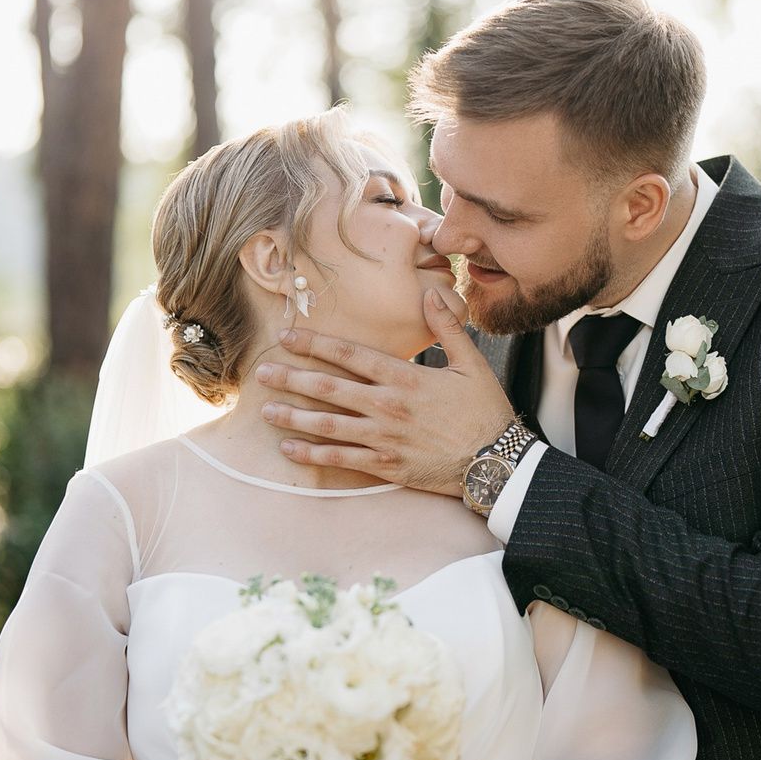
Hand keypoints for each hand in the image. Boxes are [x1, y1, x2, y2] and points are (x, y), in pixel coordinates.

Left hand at [252, 287, 518, 493]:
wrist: (499, 462)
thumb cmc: (486, 412)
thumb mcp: (472, 364)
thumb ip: (448, 328)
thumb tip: (431, 293)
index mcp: (405, 378)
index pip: (351, 355)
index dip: (315, 344)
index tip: (287, 337)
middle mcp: (388, 406)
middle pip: (330, 388)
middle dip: (292, 378)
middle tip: (261, 371)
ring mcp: (385, 438)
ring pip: (328, 425)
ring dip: (294, 417)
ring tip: (266, 410)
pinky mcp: (386, 466)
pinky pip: (343, 459)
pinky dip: (313, 454)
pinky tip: (289, 448)